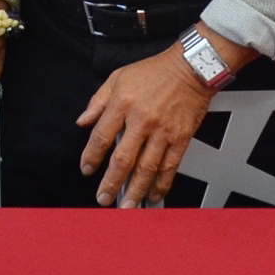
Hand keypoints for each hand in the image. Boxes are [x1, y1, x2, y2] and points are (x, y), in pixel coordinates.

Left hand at [78, 44, 215, 206]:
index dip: (91, 156)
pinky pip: (169, 167)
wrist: (190, 68)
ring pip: (147, 168)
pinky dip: (161, 184)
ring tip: (127, 205)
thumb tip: (83, 121)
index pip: (101, 136)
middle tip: (104, 198)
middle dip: (111, 182)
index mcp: (123, 104)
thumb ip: (98, 101)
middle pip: (123, 159)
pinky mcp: (181, 139)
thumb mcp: (118, 77)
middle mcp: (142, 120)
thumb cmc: (154, 71)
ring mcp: (163, 132)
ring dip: (135, 190)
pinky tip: (153, 194)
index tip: (86, 169)